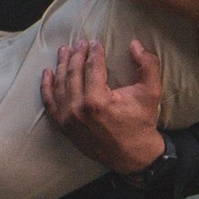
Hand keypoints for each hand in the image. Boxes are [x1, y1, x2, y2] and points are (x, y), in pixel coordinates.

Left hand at [40, 33, 168, 175]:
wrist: (133, 156)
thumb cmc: (142, 122)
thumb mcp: (151, 92)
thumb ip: (147, 65)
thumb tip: (134, 43)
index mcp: (97, 101)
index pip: (92, 68)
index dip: (94, 52)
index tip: (96, 42)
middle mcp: (78, 110)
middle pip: (73, 73)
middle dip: (76, 55)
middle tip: (80, 43)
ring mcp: (68, 120)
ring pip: (60, 85)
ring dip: (61, 65)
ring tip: (64, 51)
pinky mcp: (64, 127)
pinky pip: (50, 104)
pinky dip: (47, 87)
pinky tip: (47, 73)